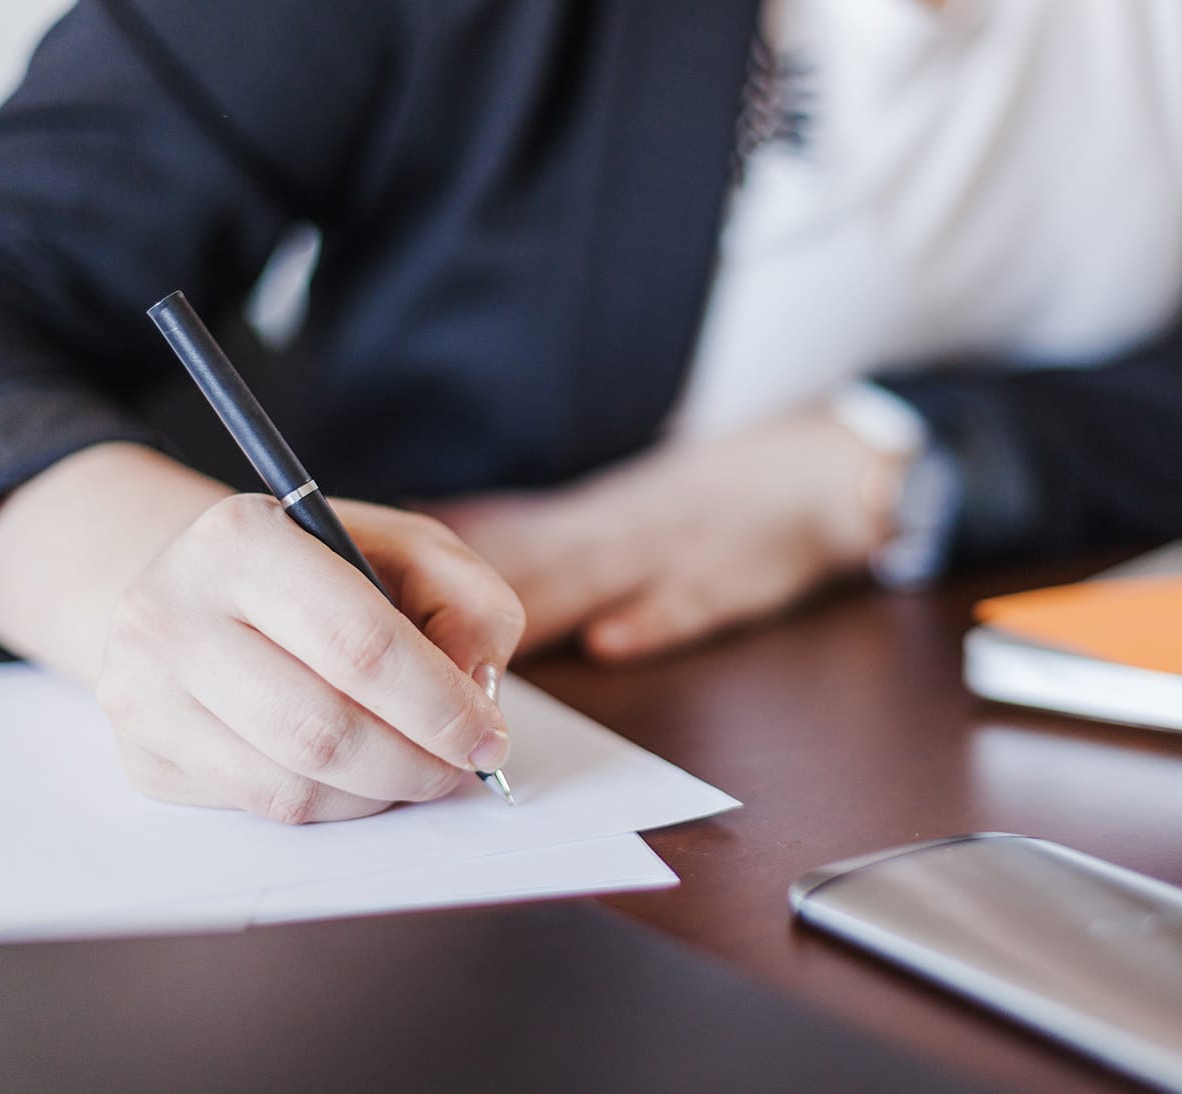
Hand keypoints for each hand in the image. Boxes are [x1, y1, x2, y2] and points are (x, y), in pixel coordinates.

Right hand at [96, 495, 524, 822]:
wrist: (204, 592)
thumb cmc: (324, 571)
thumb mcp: (411, 551)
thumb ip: (469, 606)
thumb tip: (476, 690)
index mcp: (241, 538)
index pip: (358, 643)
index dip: (439, 705)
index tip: (489, 736)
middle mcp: (170, 611)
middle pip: (321, 728)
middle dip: (416, 763)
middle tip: (462, 767)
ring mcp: (144, 689)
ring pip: (290, 785)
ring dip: (378, 794)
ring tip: (416, 768)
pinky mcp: (143, 754)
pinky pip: (258, 808)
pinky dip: (331, 806)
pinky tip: (357, 774)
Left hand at [426, 407, 902, 660]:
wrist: (812, 469)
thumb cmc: (699, 502)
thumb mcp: (604, 511)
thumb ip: (526, 534)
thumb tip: (426, 533)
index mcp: (578, 525)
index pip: (488, 550)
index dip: (427, 581)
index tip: (370, 605)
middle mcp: (610, 535)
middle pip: (524, 572)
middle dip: (461, 618)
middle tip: (402, 654)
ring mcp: (669, 554)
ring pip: (592, 582)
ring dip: (536, 619)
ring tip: (481, 661)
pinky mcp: (728, 577)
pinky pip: (688, 600)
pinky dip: (652, 619)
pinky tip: (616, 642)